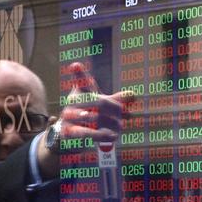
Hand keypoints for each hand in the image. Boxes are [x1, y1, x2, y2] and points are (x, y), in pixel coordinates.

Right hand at [37, 62, 132, 177]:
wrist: (70, 134)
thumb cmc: (88, 114)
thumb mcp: (103, 105)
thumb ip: (117, 100)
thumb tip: (133, 95)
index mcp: (81, 92)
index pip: (81, 81)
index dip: (78, 73)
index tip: (75, 65)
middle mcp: (73, 102)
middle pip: (97, 101)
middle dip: (113, 107)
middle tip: (123, 112)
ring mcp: (69, 116)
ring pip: (91, 117)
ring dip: (108, 122)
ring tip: (120, 126)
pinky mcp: (68, 131)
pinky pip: (85, 133)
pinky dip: (100, 135)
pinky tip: (113, 136)